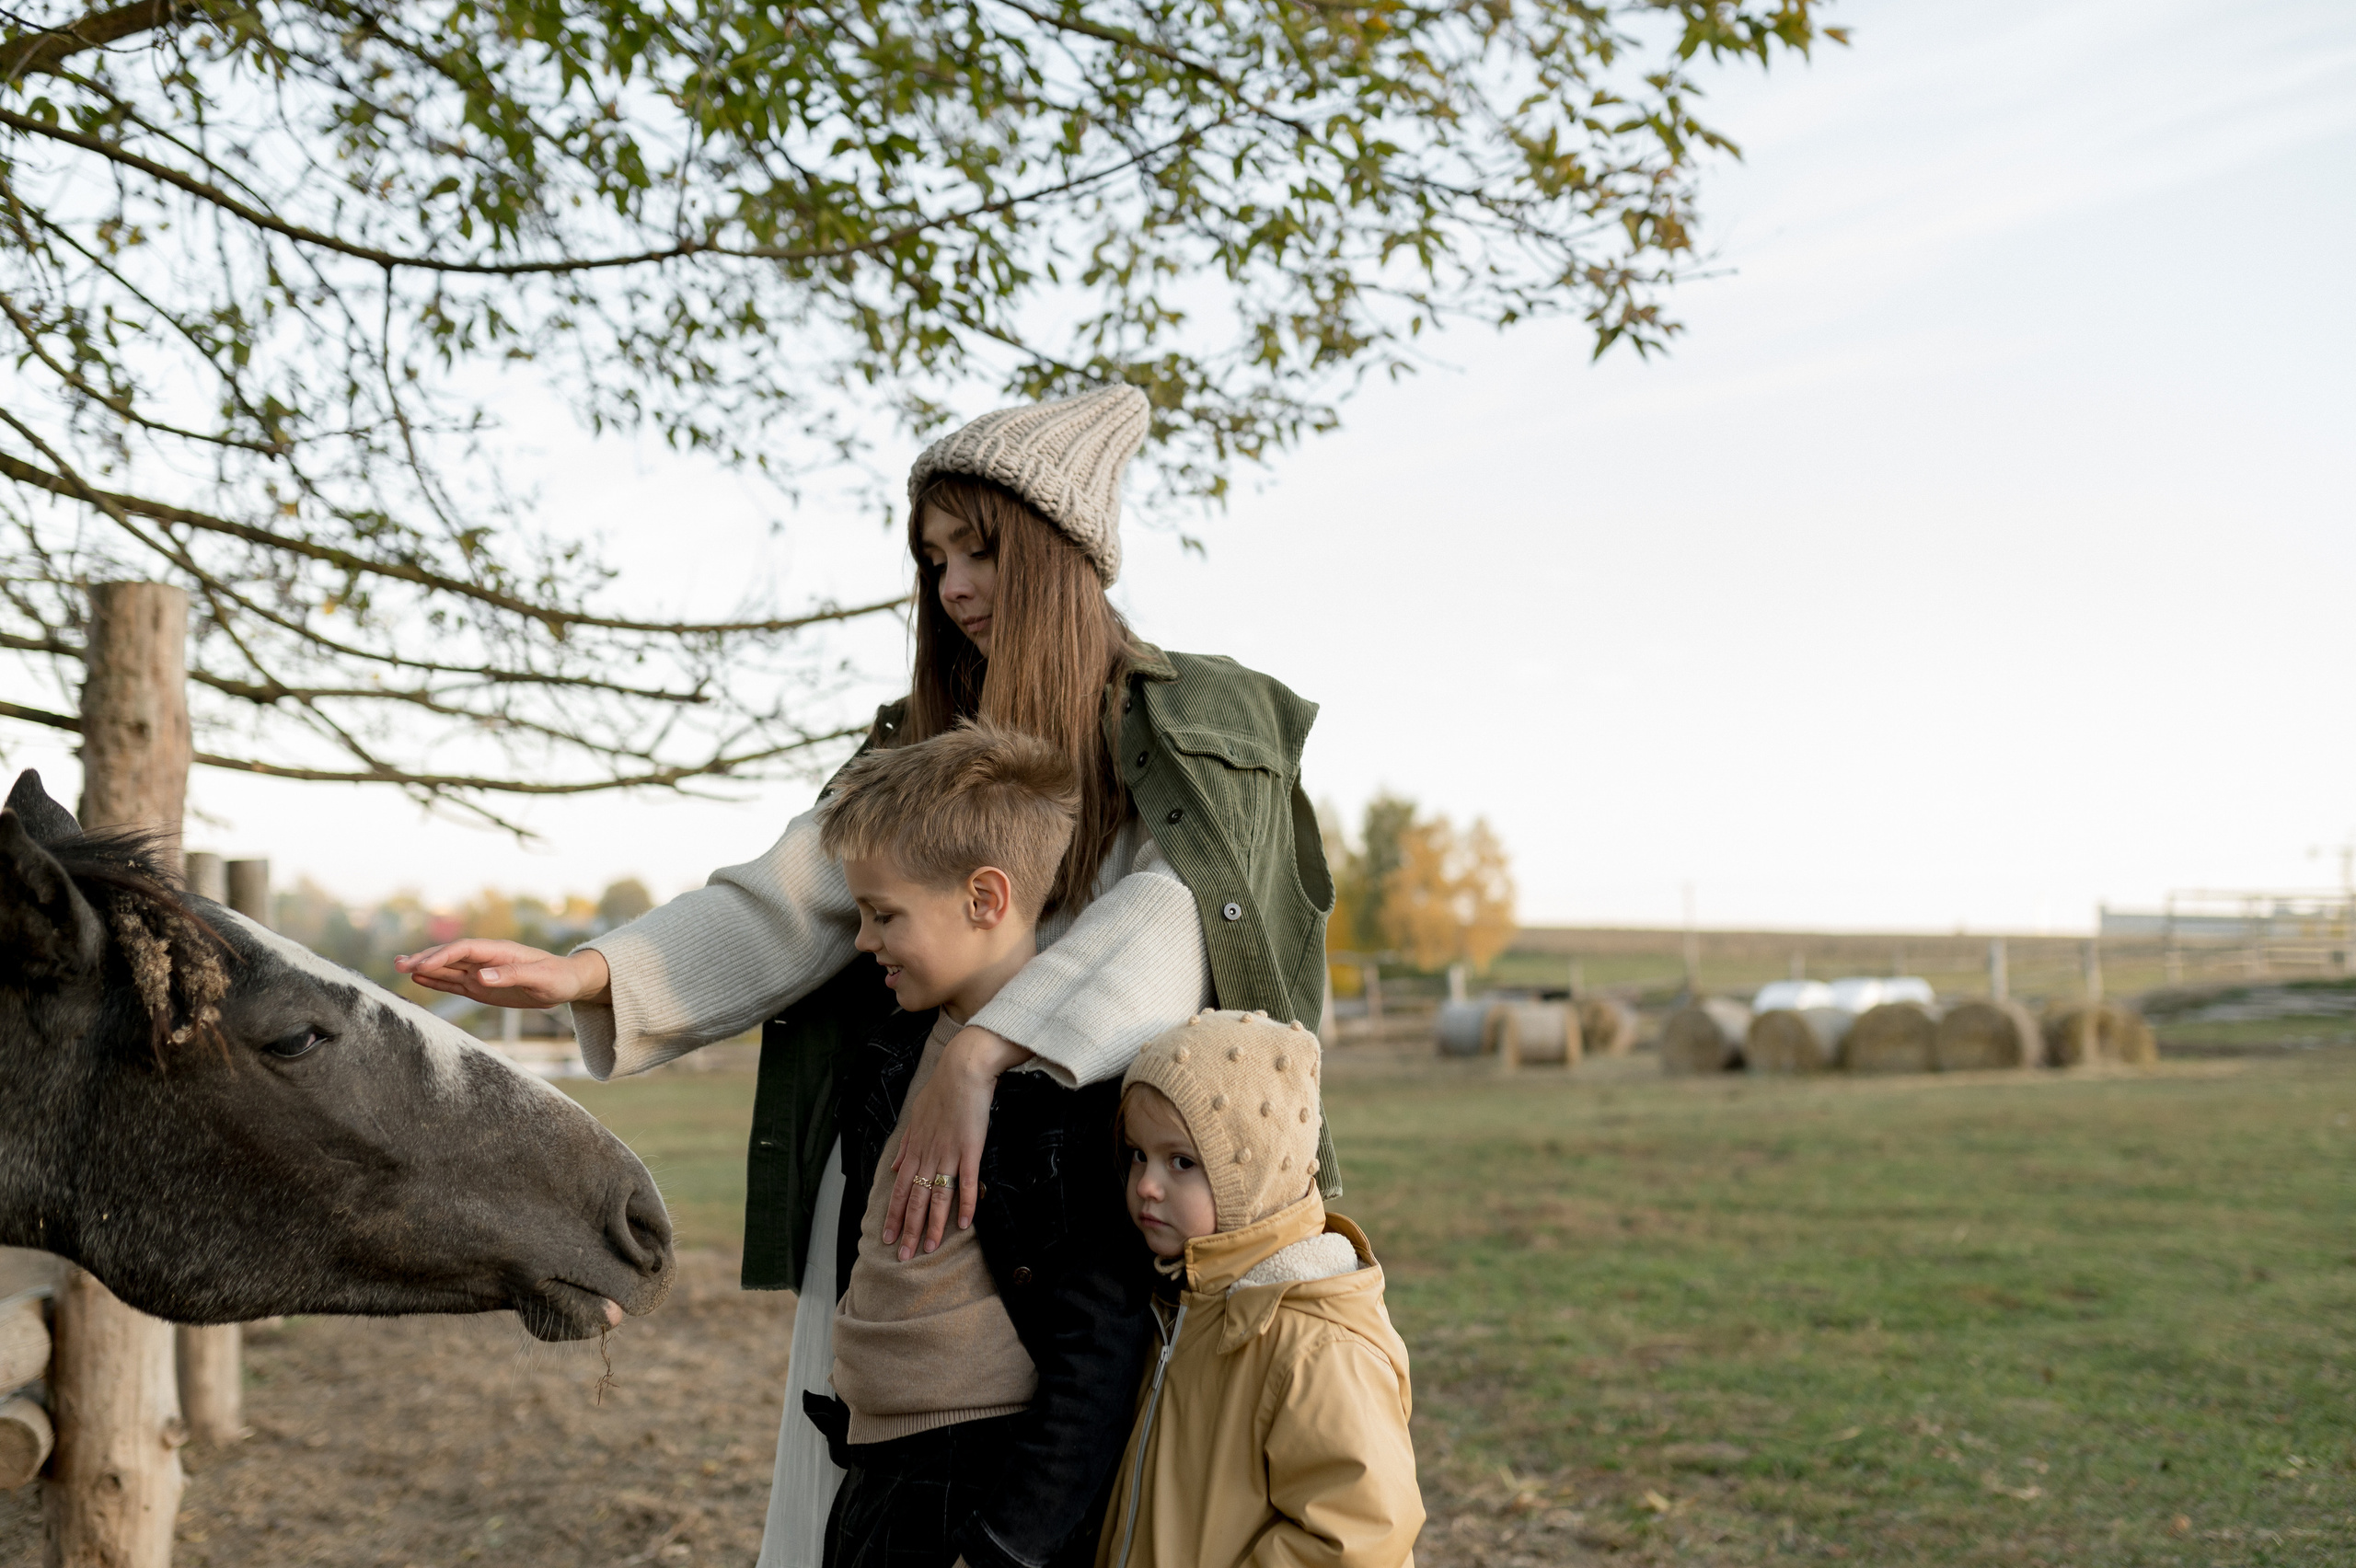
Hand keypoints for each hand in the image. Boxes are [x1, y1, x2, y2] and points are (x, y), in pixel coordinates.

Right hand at [394, 940, 611, 1007]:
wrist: (568, 983)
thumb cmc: (558, 977)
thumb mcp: (541, 978)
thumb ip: (511, 975)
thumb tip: (480, 976)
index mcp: (500, 951)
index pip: (464, 950)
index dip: (442, 956)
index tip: (421, 966)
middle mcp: (487, 959)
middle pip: (450, 955)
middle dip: (424, 958)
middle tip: (398, 964)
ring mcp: (482, 972)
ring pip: (448, 967)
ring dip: (424, 967)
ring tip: (399, 967)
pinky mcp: (481, 986)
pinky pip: (454, 982)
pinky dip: (436, 980)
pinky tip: (419, 979)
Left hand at [882, 1025, 1031, 1258]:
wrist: (963, 1069)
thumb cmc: (940, 1090)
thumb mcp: (915, 1116)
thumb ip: (904, 1145)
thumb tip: (893, 1168)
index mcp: (914, 1149)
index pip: (900, 1190)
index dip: (895, 1216)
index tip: (888, 1238)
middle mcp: (928, 1155)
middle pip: (915, 1200)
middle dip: (908, 1230)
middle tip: (903, 1257)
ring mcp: (949, 1154)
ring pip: (937, 1197)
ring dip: (933, 1225)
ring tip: (929, 1248)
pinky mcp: (970, 1149)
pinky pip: (967, 1182)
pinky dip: (966, 1204)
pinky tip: (963, 1224)